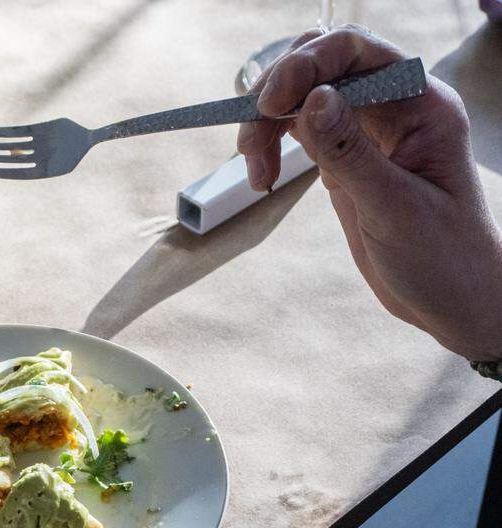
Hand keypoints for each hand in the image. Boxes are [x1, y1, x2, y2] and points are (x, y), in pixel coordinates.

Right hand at [238, 26, 501, 361]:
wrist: (451, 300)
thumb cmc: (443, 257)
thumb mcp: (394, 207)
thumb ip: (350, 152)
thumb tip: (313, 100)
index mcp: (422, 105)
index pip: (357, 53)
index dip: (307, 64)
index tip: (269, 104)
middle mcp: (394, 107)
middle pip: (322, 66)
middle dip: (278, 92)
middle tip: (251, 140)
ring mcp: (367, 131)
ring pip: (303, 97)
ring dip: (266, 124)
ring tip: (256, 171)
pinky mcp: (344, 157)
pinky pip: (299, 130)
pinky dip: (271, 146)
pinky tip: (264, 177)